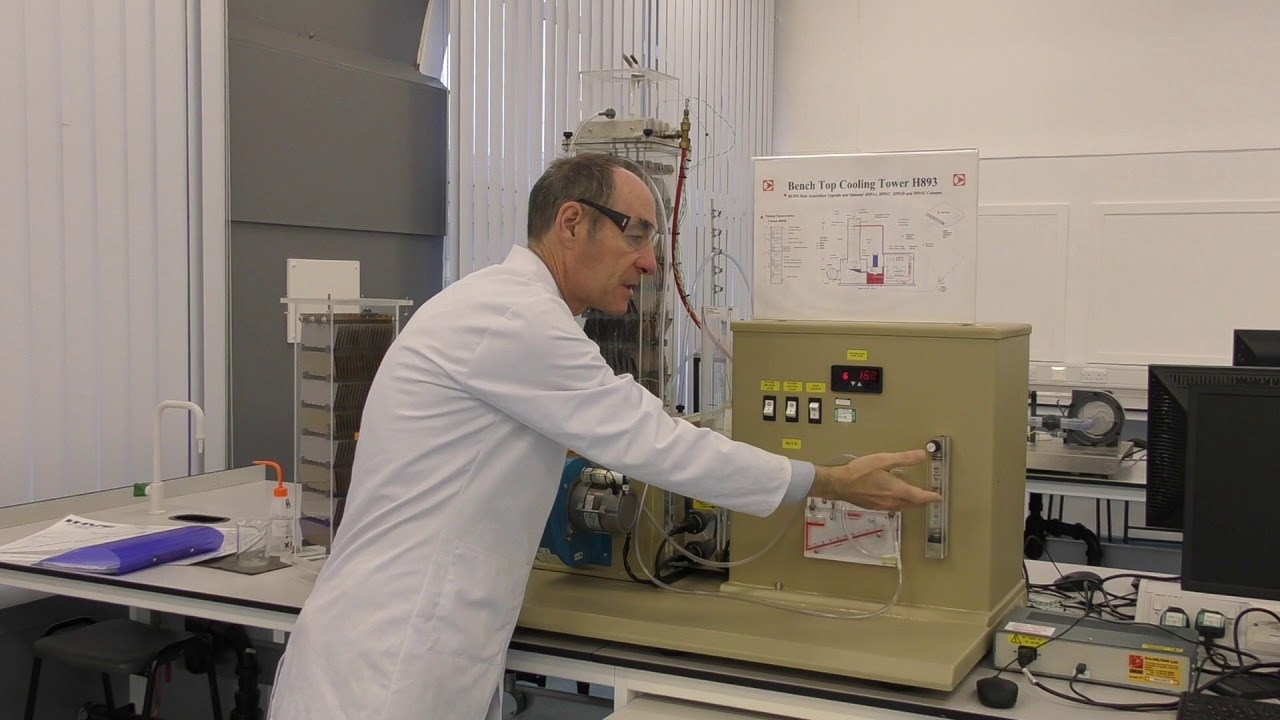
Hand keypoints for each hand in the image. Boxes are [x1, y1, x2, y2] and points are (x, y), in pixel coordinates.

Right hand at [809, 449, 939, 510]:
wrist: (839, 484)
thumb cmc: (860, 472)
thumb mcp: (883, 460)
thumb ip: (904, 459)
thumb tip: (922, 455)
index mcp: (897, 490)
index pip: (920, 496)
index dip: (931, 497)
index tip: (939, 497)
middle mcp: (892, 501)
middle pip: (913, 504)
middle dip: (923, 501)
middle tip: (930, 498)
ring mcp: (883, 506)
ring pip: (903, 507)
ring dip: (912, 504)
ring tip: (916, 499)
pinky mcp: (874, 507)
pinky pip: (893, 507)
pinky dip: (900, 504)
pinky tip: (895, 499)